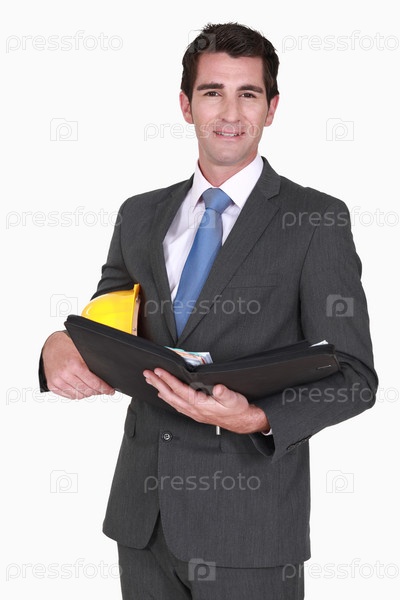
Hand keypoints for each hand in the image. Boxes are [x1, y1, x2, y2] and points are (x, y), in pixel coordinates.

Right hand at [42, 331, 114, 399]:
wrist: (51, 346)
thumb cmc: (68, 347)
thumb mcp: (83, 352)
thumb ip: (93, 364)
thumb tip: (106, 376)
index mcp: (74, 365)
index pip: (94, 383)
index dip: (104, 388)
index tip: (110, 391)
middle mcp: (65, 374)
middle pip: (87, 391)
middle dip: (97, 391)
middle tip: (102, 389)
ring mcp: (57, 381)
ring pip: (78, 396)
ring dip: (87, 394)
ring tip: (92, 389)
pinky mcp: (52, 385)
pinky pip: (69, 396)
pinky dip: (77, 394)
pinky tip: (81, 389)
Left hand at [143, 368, 269, 433]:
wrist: (243, 421)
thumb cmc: (238, 409)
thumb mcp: (234, 399)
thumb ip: (225, 394)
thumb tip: (218, 389)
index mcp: (201, 405)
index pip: (180, 390)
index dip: (168, 380)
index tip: (159, 371)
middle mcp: (194, 410)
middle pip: (171, 396)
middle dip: (158, 384)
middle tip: (147, 374)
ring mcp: (193, 413)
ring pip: (172, 401)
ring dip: (160, 390)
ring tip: (151, 381)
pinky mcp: (195, 413)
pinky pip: (177, 405)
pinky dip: (168, 398)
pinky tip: (164, 395)